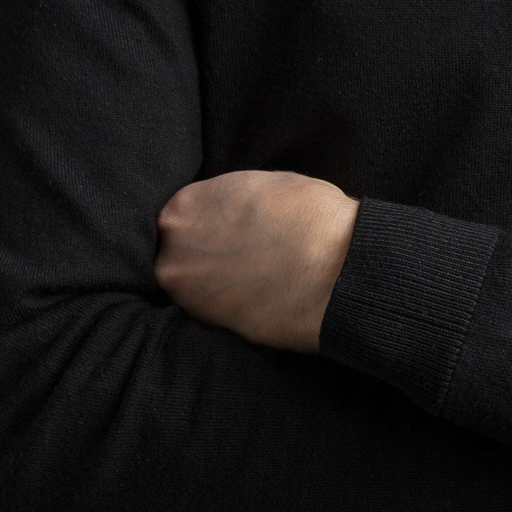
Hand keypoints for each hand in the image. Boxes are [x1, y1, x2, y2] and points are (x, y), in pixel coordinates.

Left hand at [155, 169, 358, 351]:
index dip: (206, 223)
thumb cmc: (309, 216)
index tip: (225, 230)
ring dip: (213, 283)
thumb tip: (224, 215)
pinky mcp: (209, 327)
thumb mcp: (261, 184)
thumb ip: (227, 200)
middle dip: (203, 255)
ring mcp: (187, 293)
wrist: (337, 268)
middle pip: (178, 253)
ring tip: (251, 277)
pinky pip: (210, 313)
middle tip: (238, 256)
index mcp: (183, 208)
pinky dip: (227, 307)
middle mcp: (173, 251)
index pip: (181, 217)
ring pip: (191, 286)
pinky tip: (256, 296)